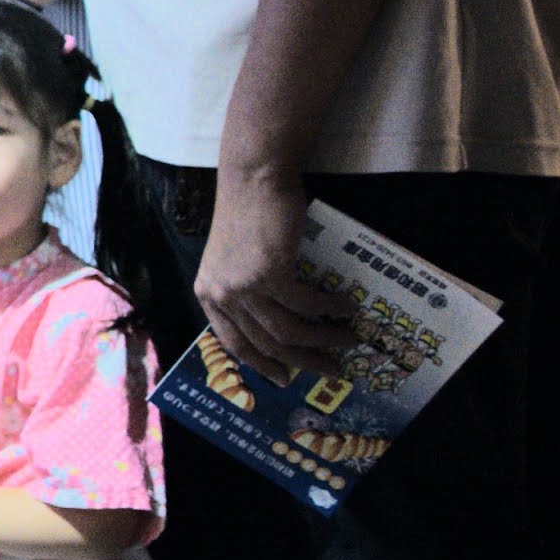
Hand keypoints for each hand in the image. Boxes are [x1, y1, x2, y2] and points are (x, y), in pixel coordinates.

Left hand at [194, 164, 354, 370]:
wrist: (253, 181)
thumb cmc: (250, 218)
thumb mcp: (237, 261)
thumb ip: (250, 293)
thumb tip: (283, 325)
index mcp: (209, 294)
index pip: (234, 343)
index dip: (262, 365)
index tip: (285, 379)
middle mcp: (221, 294)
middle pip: (266, 344)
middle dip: (304, 362)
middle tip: (333, 369)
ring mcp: (243, 285)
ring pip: (289, 331)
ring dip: (324, 339)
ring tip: (349, 338)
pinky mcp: (269, 273)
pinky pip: (306, 304)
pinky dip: (330, 309)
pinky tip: (347, 306)